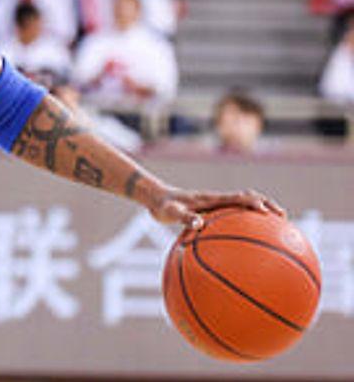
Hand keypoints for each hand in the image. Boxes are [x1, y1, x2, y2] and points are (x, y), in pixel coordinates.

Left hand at [148, 186, 284, 229]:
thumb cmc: (163, 206)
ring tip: (276, 227)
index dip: (254, 204)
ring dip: (261, 211)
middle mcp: (217, 199)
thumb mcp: (170, 213)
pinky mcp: (212, 211)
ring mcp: (216, 204)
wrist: (156, 198)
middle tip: (284, 218)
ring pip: (244, 206)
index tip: (269, 214)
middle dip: (268, 205)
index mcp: (211, 199)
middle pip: (249, 198)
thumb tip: (199, 224)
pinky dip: (245, 223)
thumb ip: (184, 218)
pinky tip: (247, 240)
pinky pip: (233, 216)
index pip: (238, 198)